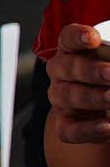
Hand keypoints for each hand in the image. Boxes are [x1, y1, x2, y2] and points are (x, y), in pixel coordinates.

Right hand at [55, 22, 109, 149]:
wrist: (105, 103)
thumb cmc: (109, 76)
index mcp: (74, 50)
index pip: (68, 38)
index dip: (77, 37)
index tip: (94, 38)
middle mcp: (62, 72)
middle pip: (67, 67)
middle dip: (91, 71)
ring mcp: (62, 97)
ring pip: (67, 96)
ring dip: (93, 98)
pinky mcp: (66, 123)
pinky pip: (69, 129)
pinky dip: (88, 129)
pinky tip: (108, 127)